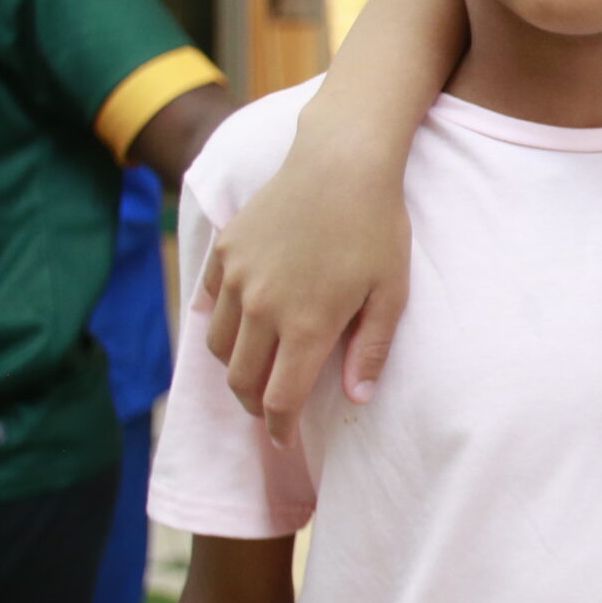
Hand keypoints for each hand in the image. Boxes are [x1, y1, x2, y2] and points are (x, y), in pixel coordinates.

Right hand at [203, 140, 409, 446]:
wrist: (341, 162)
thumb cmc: (376, 227)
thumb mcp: (391, 293)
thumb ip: (371, 350)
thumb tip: (356, 398)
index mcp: (306, 326)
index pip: (278, 400)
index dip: (279, 429)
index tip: (285, 441)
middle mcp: (262, 308)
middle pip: (241, 381)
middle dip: (255, 406)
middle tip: (271, 410)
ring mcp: (236, 278)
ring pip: (219, 346)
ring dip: (236, 367)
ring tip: (259, 369)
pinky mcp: (224, 251)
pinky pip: (210, 303)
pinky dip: (221, 322)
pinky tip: (243, 323)